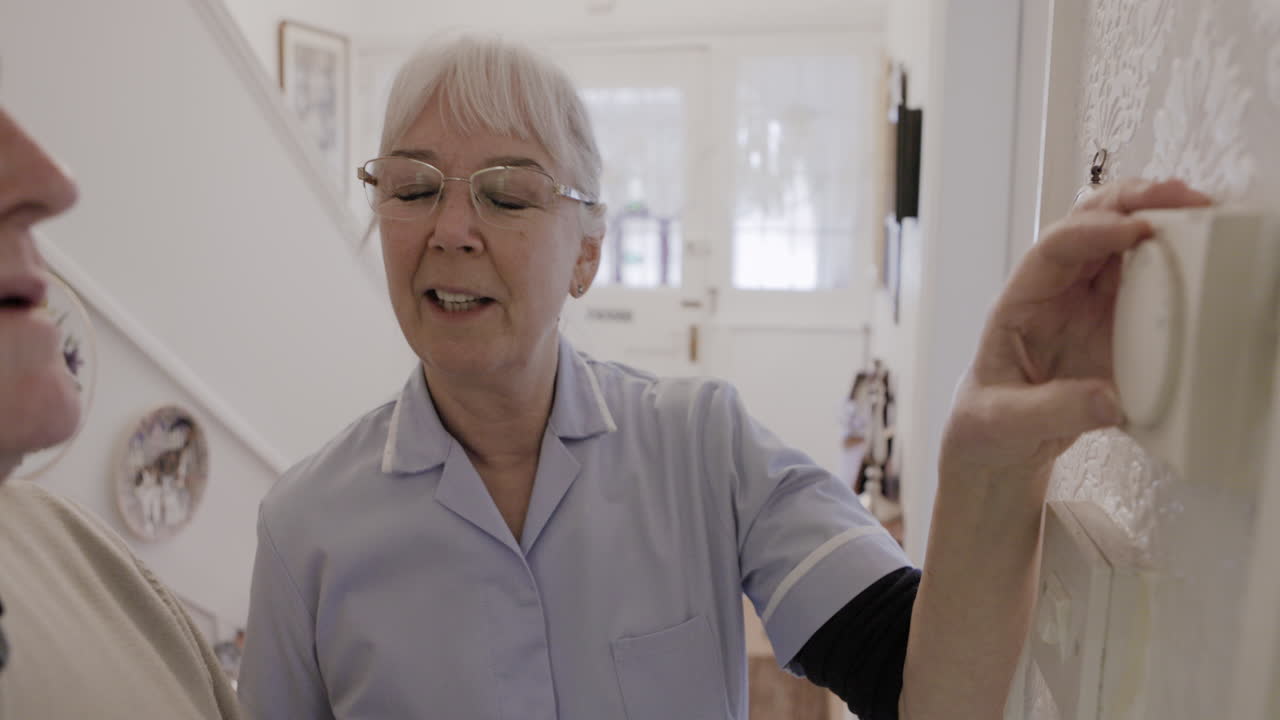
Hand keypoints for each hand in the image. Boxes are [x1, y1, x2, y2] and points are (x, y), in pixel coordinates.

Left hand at [940, 178, 1212, 483]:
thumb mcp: (1003, 422)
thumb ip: (1051, 410)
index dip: (1092, 232)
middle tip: (1179, 197)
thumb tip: (1110, 400)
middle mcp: (1055, 294)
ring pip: (1121, 247)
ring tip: (1199, 213)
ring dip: (1157, 223)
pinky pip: (1145, 284)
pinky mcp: (1115, 328)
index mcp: (1020, 304)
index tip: (1134, 231)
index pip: (1052, 250)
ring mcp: (1088, 307)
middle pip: (1090, 228)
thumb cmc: (987, 423)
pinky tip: (1198, 257)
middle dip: (1131, 203)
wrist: (999, 445)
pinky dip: (1171, 265)